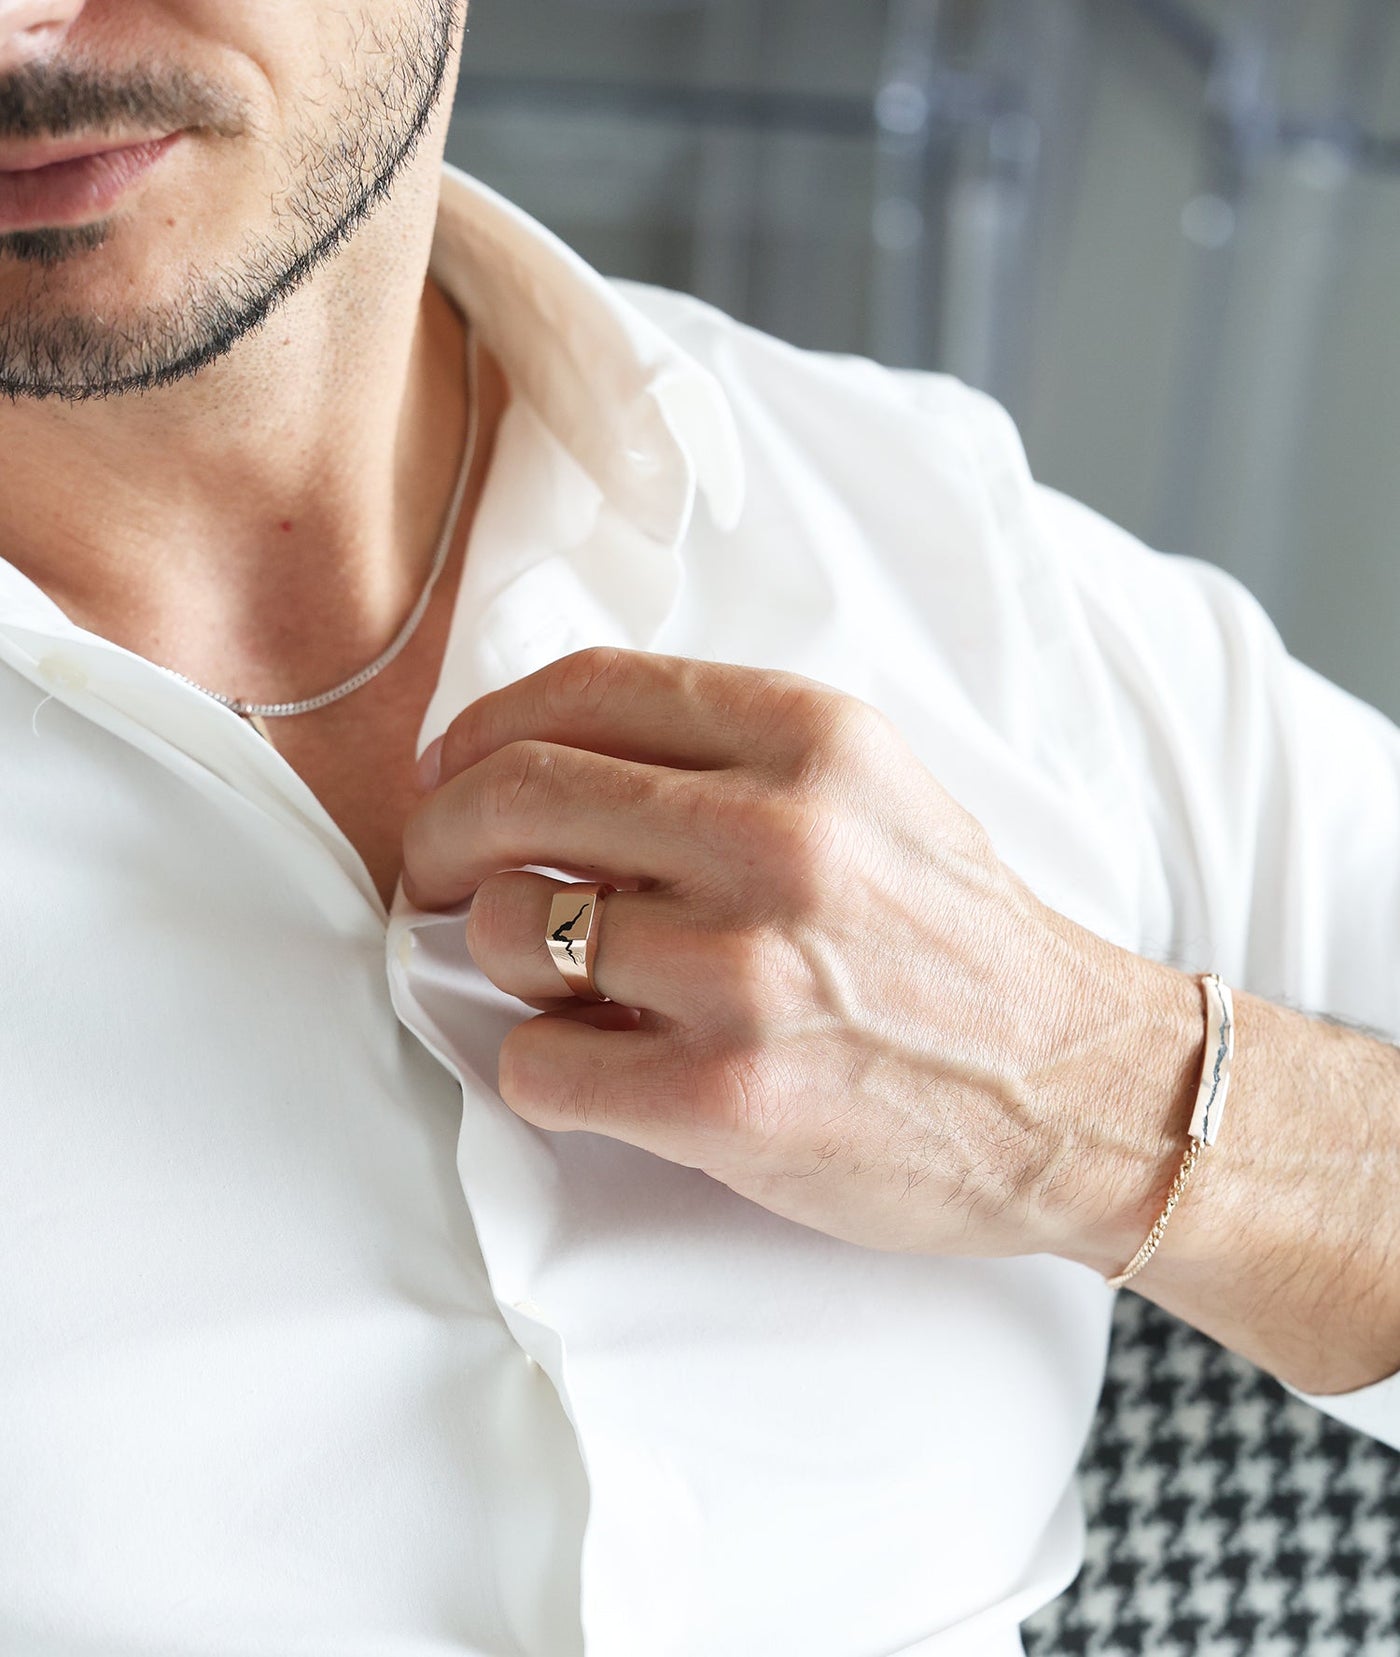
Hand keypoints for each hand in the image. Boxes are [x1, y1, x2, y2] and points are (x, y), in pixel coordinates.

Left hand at [400, 645, 1186, 1259]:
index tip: (451, 773)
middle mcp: (777, 836)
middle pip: (512, 795)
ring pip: (503, 931)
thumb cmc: (957, 940)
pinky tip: (603, 1068)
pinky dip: (543, 1068)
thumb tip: (535, 761)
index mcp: (810, 739)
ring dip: (500, 962)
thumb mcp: (871, 792)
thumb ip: (724, 757)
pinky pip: (536, 1063)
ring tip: (564, 983)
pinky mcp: (727, 1097)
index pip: (583, 687)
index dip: (482, 728)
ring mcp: (748, 970)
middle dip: (437, 836)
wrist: (1078, 1090)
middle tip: (433, 877)